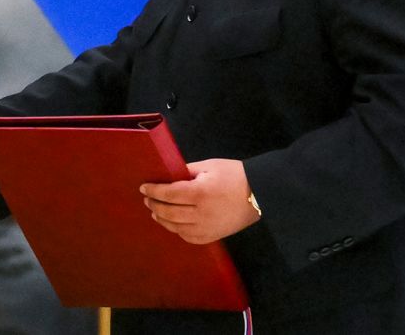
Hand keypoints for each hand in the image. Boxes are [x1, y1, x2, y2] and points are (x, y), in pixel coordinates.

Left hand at [140, 159, 260, 243]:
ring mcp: (207, 228)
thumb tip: (169, 175)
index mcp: (199, 193)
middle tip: (147, 199)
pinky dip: (178, 231)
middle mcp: (201, 213)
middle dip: (154, 205)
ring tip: (155, 212)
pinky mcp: (214, 236)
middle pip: (169, 212)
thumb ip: (187, 171)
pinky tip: (173, 224)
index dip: (153, 191)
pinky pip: (190, 237)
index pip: (168, 194)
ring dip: (163, 219)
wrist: (261, 194)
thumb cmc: (235, 175)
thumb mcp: (209, 166)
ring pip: (177, 228)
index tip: (143, 188)